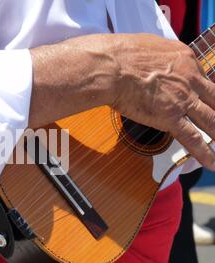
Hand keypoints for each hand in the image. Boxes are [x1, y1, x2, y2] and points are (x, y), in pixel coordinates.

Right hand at [112, 33, 214, 169]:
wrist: (112, 68)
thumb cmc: (122, 54)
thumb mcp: (150, 45)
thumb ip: (160, 54)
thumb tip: (155, 58)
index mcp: (185, 59)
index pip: (201, 78)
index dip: (202, 90)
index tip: (202, 97)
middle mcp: (190, 79)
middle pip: (214, 98)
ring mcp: (183, 100)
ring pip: (211, 119)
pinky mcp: (170, 117)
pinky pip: (192, 138)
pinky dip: (205, 152)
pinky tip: (212, 163)